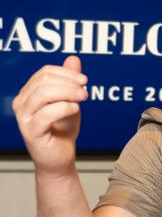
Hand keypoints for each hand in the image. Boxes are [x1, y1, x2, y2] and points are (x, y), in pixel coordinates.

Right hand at [12, 55, 87, 172]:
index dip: (66, 73)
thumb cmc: (63, 130)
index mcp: (28, 93)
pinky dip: (64, 108)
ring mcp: (24, 118)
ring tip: (83, 98)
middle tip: (85, 90)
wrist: (60, 157)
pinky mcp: (30, 132)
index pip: (45, 72)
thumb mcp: (70, 101)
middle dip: (68, 82)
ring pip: (43, 94)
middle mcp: (21, 103)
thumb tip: (73, 58)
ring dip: (68, 93)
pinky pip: (46, 114)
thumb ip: (70, 81)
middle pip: (44, 81)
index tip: (84, 80)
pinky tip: (75, 110)